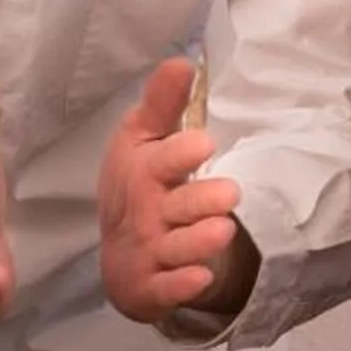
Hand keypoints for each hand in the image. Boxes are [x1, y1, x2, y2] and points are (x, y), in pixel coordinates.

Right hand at [99, 57, 255, 322]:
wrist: (121, 252)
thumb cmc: (138, 187)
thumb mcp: (142, 142)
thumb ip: (162, 105)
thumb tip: (181, 60)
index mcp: (144, 174)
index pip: (161, 162)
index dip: (180, 154)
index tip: (205, 143)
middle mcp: (146, 214)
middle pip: (174, 208)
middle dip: (199, 201)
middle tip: (230, 193)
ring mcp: (149, 252)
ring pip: (175, 249)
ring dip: (197, 242)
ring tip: (223, 230)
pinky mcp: (152, 287)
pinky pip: (165, 289)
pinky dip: (180, 286)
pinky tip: (199, 279)